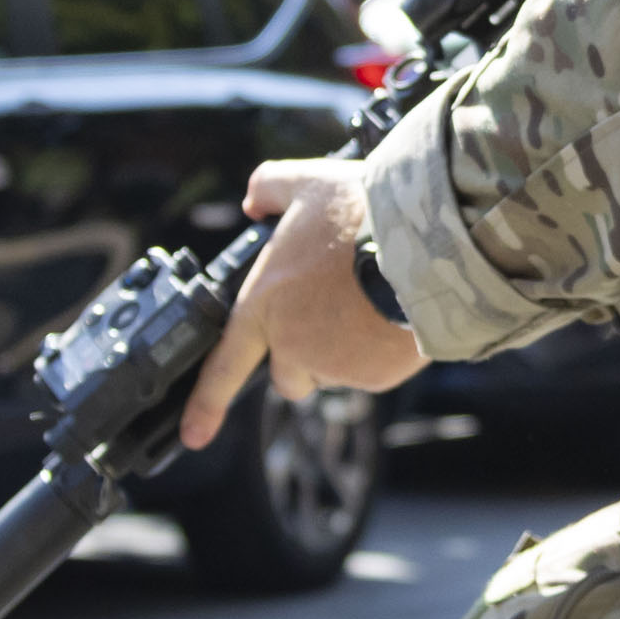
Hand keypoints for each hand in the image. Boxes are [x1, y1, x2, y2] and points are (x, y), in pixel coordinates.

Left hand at [177, 159, 427, 449]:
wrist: (426, 243)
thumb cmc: (363, 213)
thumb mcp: (306, 182)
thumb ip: (270, 187)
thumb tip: (255, 201)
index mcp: (264, 305)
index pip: (224, 367)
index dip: (205, 405)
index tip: (193, 436)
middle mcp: (292, 344)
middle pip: (288, 376)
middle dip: (302, 358)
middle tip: (328, 315)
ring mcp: (335, 365)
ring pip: (333, 372)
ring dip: (344, 351)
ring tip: (369, 304)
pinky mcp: (376, 376)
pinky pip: (371, 372)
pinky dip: (378, 352)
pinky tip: (392, 315)